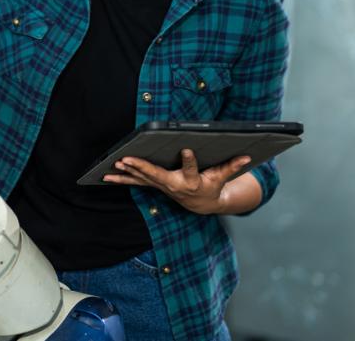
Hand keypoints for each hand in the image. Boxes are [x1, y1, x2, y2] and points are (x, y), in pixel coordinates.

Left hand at [102, 150, 251, 214]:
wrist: (201, 205)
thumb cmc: (211, 186)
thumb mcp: (222, 177)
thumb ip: (233, 166)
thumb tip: (248, 157)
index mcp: (192, 182)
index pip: (192, 170)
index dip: (190, 161)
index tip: (186, 150)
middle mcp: (174, 186)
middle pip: (156, 175)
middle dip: (142, 167)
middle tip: (127, 159)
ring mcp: (162, 187)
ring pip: (141, 179)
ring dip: (126, 174)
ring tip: (111, 166)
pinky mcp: (154, 185)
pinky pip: (135, 182)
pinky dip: (121, 178)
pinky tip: (106, 175)